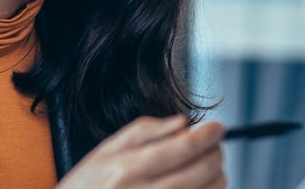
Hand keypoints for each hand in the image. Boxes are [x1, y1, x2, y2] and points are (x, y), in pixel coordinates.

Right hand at [55, 115, 227, 188]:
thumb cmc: (86, 188)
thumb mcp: (104, 151)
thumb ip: (144, 132)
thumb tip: (181, 122)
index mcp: (127, 170)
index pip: (181, 148)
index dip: (207, 135)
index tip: (218, 127)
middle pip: (200, 171)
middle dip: (215, 153)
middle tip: (215, 145)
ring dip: (217, 176)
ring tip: (209, 166)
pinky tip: (201, 186)